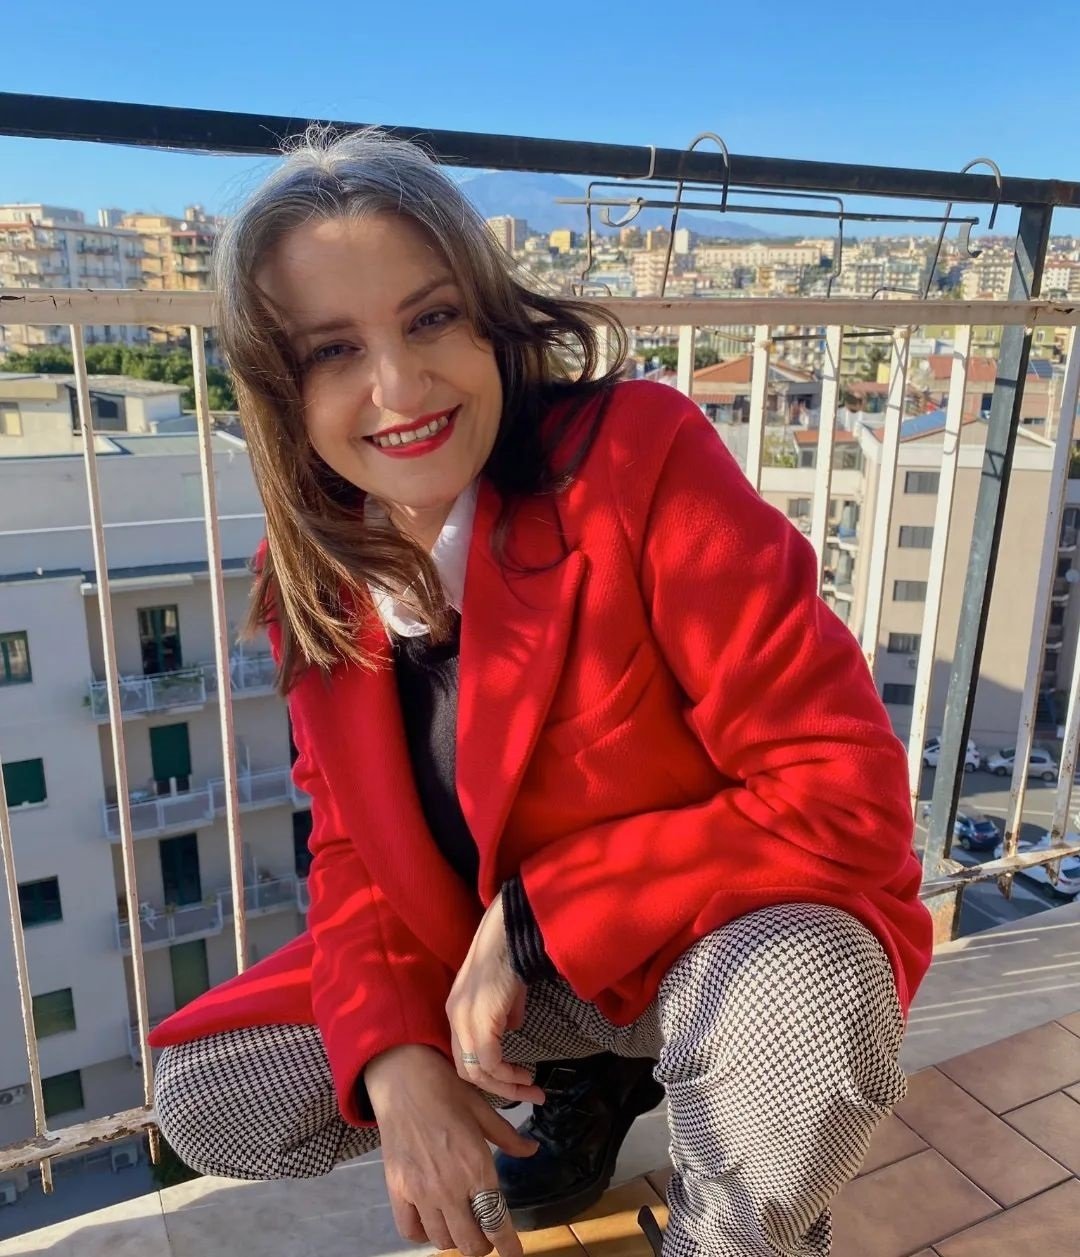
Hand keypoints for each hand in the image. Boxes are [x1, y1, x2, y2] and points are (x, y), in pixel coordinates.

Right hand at [365, 1044, 536, 1255]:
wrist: (404, 1078)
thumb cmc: (447, 1090)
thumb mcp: (483, 1110)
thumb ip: (508, 1137)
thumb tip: (532, 1150)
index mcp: (477, 1166)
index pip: (496, 1221)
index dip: (508, 1245)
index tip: (513, 1253)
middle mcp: (450, 1186)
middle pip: (470, 1242)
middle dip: (484, 1244)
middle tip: (488, 1234)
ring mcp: (420, 1191)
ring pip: (443, 1240)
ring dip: (457, 1238)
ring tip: (462, 1225)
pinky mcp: (397, 1190)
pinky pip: (411, 1231)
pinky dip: (425, 1234)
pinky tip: (433, 1221)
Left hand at [447, 895, 545, 1105]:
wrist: (510, 934)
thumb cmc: (510, 955)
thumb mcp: (505, 992)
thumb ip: (505, 1013)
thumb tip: (512, 1028)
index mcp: (457, 1011)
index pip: (464, 1056)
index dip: (488, 1074)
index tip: (514, 1081)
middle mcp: (455, 1018)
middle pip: (466, 1071)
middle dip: (498, 1089)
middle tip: (527, 1096)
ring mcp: (465, 1020)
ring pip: (477, 1072)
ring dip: (506, 1086)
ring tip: (531, 1089)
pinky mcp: (480, 1022)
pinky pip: (489, 1062)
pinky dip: (508, 1074)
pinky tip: (526, 1074)